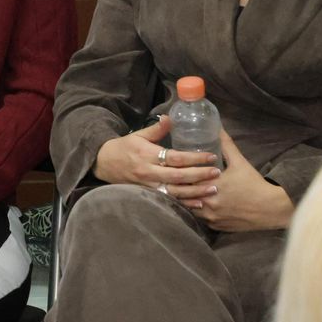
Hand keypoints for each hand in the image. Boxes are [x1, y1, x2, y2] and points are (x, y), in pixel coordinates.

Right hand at [92, 116, 219, 199]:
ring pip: (176, 191)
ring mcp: (149, 185)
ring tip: (213, 189)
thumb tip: (170, 118)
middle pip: (178, 176)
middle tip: (217, 173)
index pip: (175, 157)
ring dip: (196, 191)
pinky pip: (170, 200)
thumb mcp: (138, 135)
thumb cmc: (123, 147)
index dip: (194, 158)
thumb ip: (156, 129)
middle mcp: (149, 172)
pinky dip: (185, 203)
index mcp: (147, 155)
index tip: (211, 156)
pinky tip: (199, 203)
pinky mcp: (149, 194)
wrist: (103, 164)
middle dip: (199, 175)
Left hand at [179, 132, 293, 231]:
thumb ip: (226, 145)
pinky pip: (200, 219)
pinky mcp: (217, 226)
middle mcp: (208, 203)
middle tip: (177, 178)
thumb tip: (217, 127)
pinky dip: (197, 211)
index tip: (176, 166)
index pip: (185, 178)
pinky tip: (197, 203)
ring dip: (187, 199)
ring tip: (184, 190)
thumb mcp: (240, 162)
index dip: (179, 172)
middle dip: (179, 186)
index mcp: (211, 185)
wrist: (272, 208)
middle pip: (184, 194)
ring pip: (189, 208)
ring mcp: (211, 217)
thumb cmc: (255, 183)